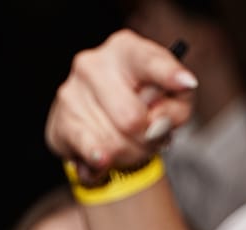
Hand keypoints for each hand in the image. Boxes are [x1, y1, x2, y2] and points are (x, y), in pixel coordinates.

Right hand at [45, 30, 198, 176]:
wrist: (101, 121)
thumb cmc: (143, 105)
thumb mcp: (171, 100)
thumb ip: (176, 107)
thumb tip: (158, 124)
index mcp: (126, 49)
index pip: (150, 61)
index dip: (168, 74)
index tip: (185, 83)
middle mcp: (94, 64)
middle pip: (133, 119)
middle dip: (148, 139)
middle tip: (151, 138)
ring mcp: (72, 91)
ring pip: (113, 143)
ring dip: (130, 154)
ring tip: (131, 145)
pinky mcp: (60, 121)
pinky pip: (89, 152)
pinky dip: (101, 163)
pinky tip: (103, 162)